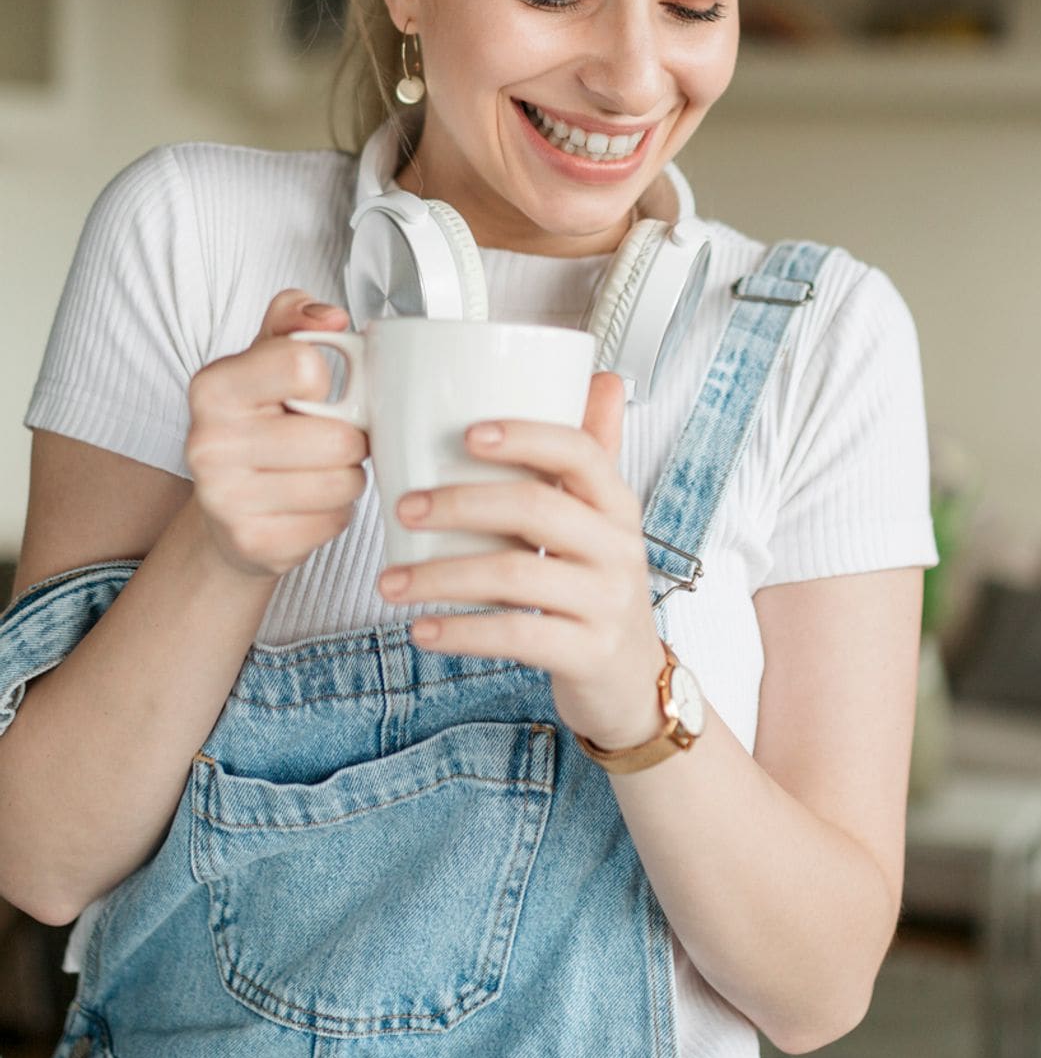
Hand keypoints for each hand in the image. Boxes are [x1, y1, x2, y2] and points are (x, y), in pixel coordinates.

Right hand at [186, 290, 370, 578]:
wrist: (224, 509)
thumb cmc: (257, 423)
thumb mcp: (268, 357)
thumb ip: (296, 317)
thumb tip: (331, 317)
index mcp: (213, 387)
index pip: (304, 366)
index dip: (325, 380)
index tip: (311, 391)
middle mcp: (209, 443)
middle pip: (337, 437)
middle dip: (348, 439)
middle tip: (324, 439)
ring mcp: (226, 500)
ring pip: (344, 481)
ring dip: (346, 477)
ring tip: (317, 470)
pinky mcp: (253, 544)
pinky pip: (334, 521)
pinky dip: (334, 513)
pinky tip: (307, 504)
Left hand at [376, 372, 666, 751]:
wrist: (631, 681)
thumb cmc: (599, 586)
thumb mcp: (602, 519)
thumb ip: (592, 452)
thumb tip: (600, 376)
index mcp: (615, 503)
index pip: (578, 452)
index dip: (524, 436)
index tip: (467, 434)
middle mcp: (616, 547)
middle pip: (535, 507)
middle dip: (458, 504)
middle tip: (403, 508)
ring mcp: (606, 603)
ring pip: (514, 576)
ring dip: (441, 575)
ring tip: (392, 581)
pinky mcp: (588, 654)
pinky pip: (516, 636)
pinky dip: (461, 632)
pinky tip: (424, 629)